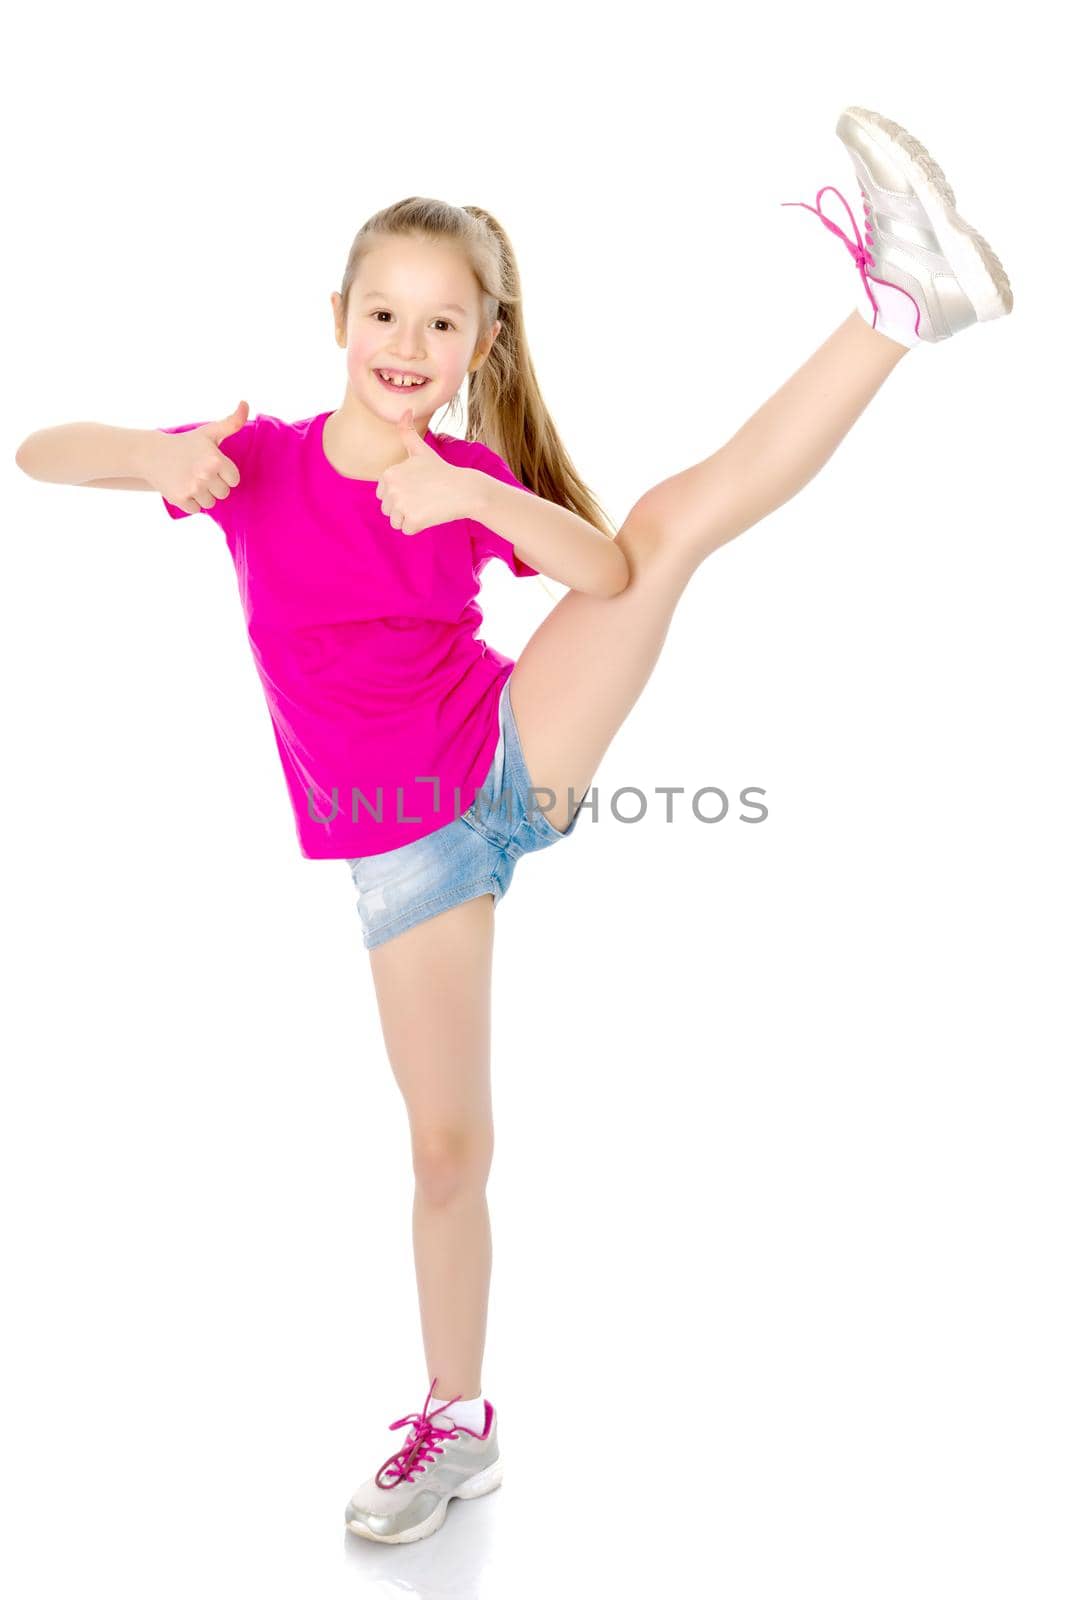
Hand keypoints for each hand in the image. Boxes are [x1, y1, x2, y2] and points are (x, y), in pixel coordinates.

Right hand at [145, 400, 249, 512]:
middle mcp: (205, 475)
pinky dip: (190, 502)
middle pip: (223, 493)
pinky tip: (181, 486)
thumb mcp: (209, 432)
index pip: (234, 480)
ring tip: (190, 479)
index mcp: (216, 460)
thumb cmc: (185, 443)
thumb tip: (245, 403)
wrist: (152, 454)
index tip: (212, 466)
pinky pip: (196, 509)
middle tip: (198, 472)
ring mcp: (192, 488)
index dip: (224, 474)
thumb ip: (232, 422)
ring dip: (202, 495)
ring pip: (210, 503)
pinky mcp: (180, 499)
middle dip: (213, 485)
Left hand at [376, 409, 476, 534]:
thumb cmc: (441, 470)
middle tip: (424, 496)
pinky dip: (419, 526)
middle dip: (404, 507)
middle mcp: (391, 489)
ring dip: (411, 517)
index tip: (417, 486)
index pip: (383, 494)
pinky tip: (431, 513)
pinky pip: (407, 530)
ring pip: (396, 521)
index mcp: (388, 474)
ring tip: (427, 505)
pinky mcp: (412, 521)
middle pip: (388, 509)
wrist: (465, 489)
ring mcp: (401, 505)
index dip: (401, 493)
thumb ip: (406, 432)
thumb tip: (404, 410)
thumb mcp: (421, 450)